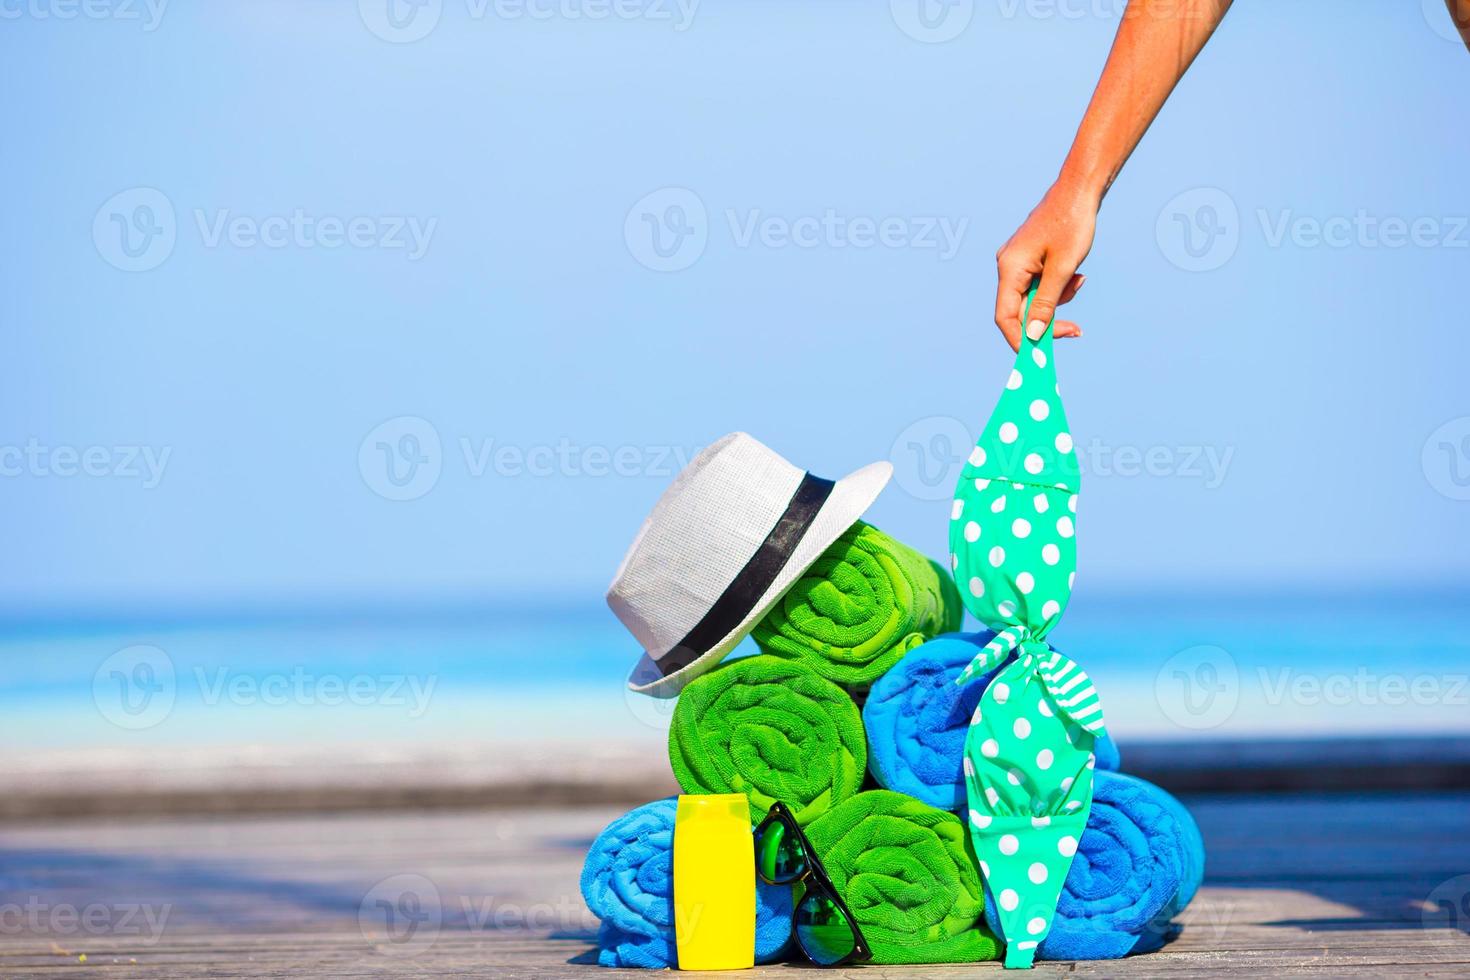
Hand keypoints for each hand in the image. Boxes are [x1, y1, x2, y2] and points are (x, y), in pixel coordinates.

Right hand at [993, 183, 1099, 351]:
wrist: (1078, 191)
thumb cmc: (1072, 224)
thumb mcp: (1063, 269)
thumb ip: (1046, 305)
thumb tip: (1032, 336)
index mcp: (1010, 268)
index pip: (1005, 317)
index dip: (1020, 340)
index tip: (1040, 354)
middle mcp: (1007, 267)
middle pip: (1019, 311)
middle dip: (1047, 320)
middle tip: (1075, 328)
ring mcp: (1017, 263)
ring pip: (1032, 300)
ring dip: (1057, 301)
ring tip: (1078, 280)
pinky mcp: (1028, 260)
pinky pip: (1038, 286)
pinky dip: (1057, 288)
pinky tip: (1074, 274)